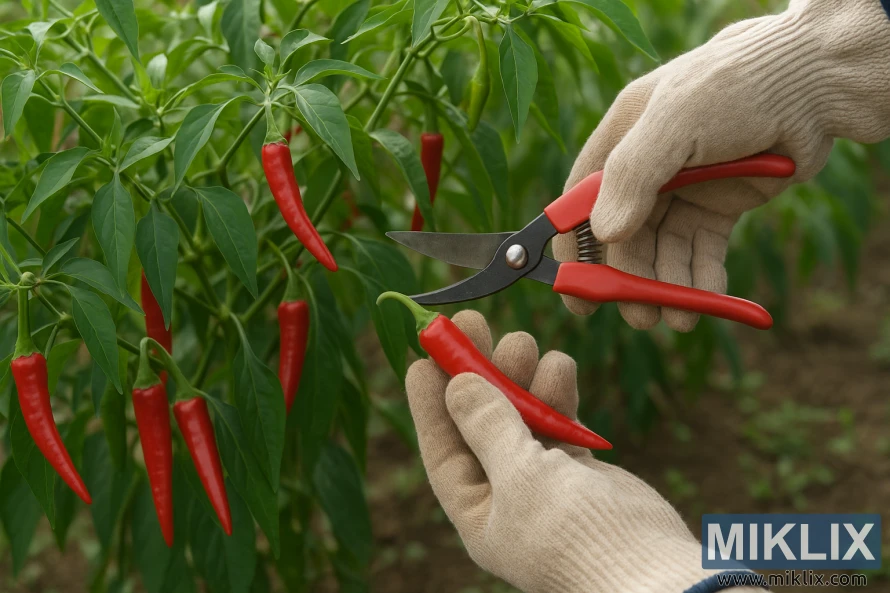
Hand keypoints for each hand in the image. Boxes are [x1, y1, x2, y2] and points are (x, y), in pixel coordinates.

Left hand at [405, 311, 758, 592]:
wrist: (656, 570)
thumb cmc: (577, 533)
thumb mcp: (520, 477)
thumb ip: (488, 426)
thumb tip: (456, 384)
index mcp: (477, 511)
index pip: (442, 447)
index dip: (430, 401)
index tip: (424, 354)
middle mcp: (506, 495)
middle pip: (482, 424)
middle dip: (479, 374)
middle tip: (476, 324)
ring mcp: (545, 481)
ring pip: (522, 417)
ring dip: (521, 377)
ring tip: (524, 341)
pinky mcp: (580, 470)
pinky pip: (559, 423)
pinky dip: (557, 393)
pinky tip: (559, 364)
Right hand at [554, 0, 889, 331]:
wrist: (814, 85)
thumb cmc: (738, 86)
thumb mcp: (676, 121)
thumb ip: (633, 175)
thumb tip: (605, 234)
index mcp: (620, 140)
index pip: (579, 201)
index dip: (575, 247)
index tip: (576, 291)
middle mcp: (646, 168)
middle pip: (623, 235)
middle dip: (630, 278)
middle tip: (640, 316)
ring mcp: (683, 190)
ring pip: (663, 249)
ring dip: (668, 287)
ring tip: (680, 320)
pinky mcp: (719, 206)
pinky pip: (702, 251)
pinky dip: (703, 278)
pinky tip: (707, 301)